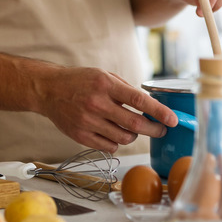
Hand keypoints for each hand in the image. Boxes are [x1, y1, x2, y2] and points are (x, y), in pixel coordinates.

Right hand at [37, 68, 176, 152]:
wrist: (49, 90)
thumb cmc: (80, 81)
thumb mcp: (104, 75)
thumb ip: (125, 89)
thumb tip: (150, 105)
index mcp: (105, 85)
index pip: (139, 100)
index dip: (159, 111)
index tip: (172, 120)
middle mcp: (97, 103)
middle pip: (135, 124)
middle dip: (154, 129)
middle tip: (161, 130)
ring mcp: (88, 121)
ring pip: (124, 138)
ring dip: (133, 135)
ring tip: (130, 127)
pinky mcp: (81, 136)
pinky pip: (110, 146)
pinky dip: (117, 142)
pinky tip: (113, 132)